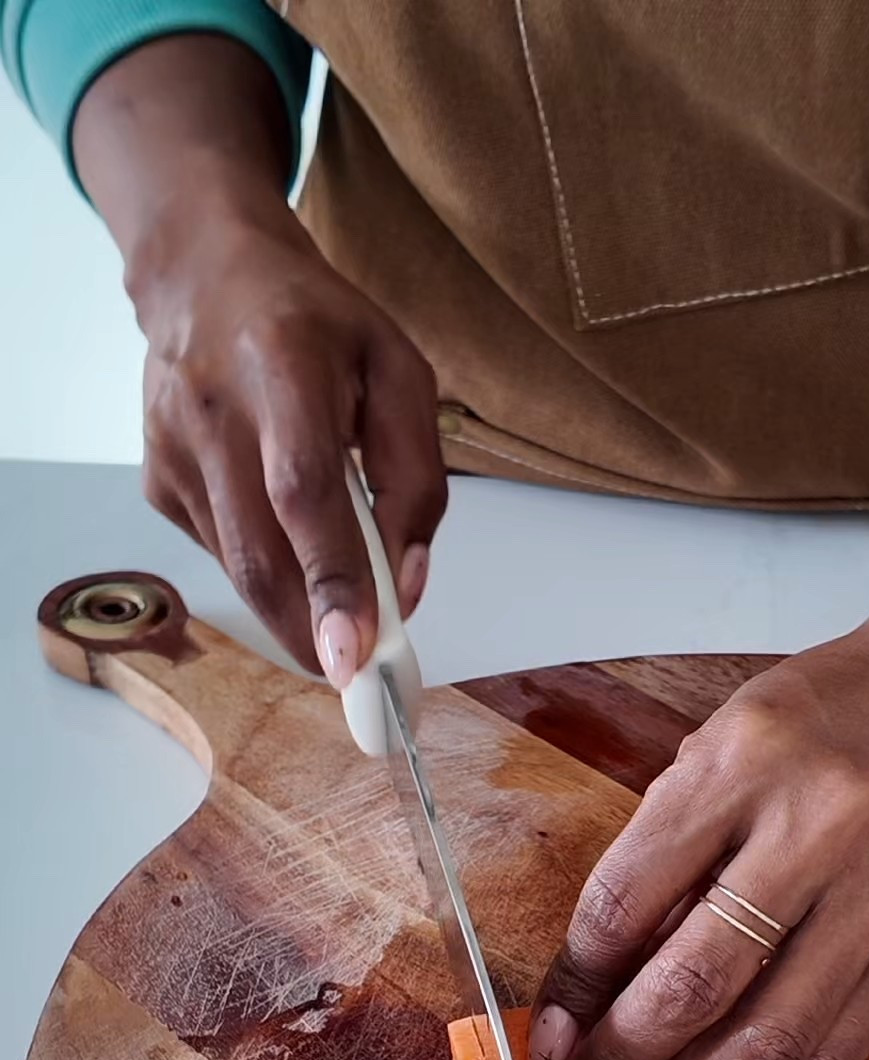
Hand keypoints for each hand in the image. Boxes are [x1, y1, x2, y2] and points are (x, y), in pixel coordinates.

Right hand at [133, 185, 445, 681]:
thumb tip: (405, 586)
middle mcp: (214, 410)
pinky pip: (222, 553)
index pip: (304, 493)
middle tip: (357, 681)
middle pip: (259, 554)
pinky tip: (281, 529)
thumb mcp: (400, 374)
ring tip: (336, 609)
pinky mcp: (157, 481)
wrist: (205, 275)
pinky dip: (266, 567)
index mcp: (283, 368)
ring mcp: (174, 450)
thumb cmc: (317, 326)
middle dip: (310, 633)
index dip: (329, 582)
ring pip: (239, 568)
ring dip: (294, 609)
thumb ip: (416, 479)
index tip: (350, 656)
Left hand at [531, 530, 868, 1059]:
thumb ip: (661, 852)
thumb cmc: (822, 716)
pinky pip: (836, 1048)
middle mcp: (817, 826)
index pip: (626, 900)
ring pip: (772, 1036)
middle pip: (696, 982)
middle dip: (622, 1055)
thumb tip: (596, 983)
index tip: (547, 1032)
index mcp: (741, 763)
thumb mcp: (720, 747)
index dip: (573, 986)